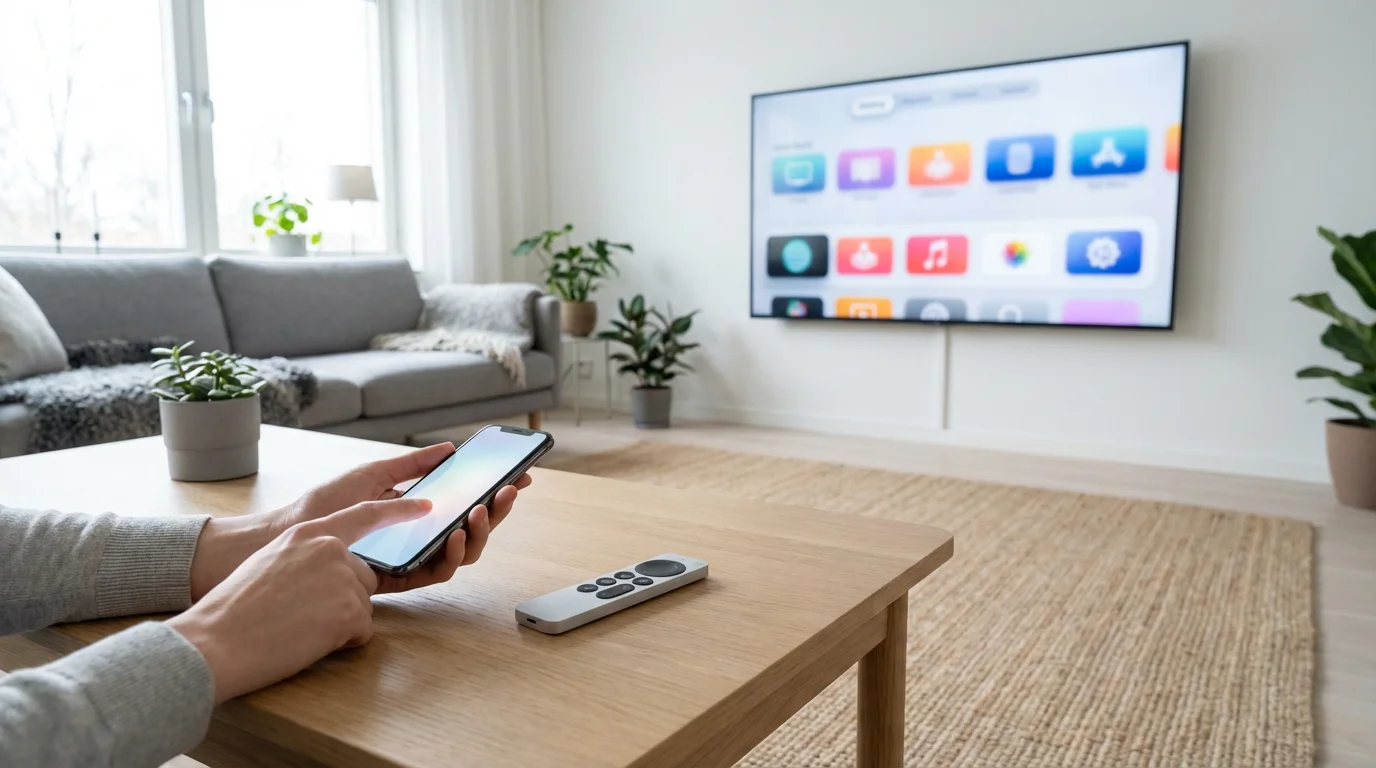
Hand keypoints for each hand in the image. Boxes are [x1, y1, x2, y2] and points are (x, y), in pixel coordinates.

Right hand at [168, 498, 431, 702]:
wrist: (216, 641)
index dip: (398, 510)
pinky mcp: (352, 610)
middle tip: (298, 616)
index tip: (426, 506)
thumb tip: (326, 570)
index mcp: (308, 532)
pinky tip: (306, 641)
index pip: (365, 515)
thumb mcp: (269, 563)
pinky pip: (362, 631)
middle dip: (342, 601)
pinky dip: (340, 643)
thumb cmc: (231, 610)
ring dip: (338, 623)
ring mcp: (344, 578)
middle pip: (363, 577)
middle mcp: (331, 549)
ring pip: (361, 606)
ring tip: (296, 628)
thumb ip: (305, 556)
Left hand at [187, 442, 532, 598]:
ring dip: (480, 532)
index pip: (463, 503)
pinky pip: (437, 573)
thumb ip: (411, 465)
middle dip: (497, 511)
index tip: (519, 477)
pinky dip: (451, 554)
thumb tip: (448, 449)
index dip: (493, 493)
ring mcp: (410, 559)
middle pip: (470, 529)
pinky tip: (453, 535)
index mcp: (414, 511)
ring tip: (482, 510)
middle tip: (510, 490)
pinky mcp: (397, 579)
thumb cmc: (321, 506)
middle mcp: (418, 537)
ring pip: (461, 553)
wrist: (285, 536)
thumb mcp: (372, 474)